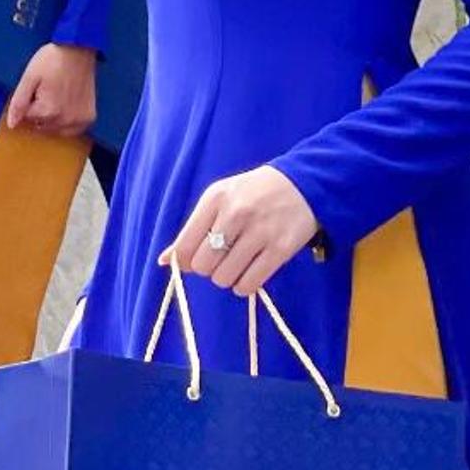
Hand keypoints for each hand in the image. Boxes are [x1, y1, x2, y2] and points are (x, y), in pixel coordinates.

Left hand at [7, 42, 97, 136]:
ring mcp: (79, 120)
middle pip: (40, 125)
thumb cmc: (53, 59)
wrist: (78, 48)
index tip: (36, 87)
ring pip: (55, 129)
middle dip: (39, 111)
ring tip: (58, 95)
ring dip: (53, 118)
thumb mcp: (29, 77)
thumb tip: (12, 124)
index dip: (28, 101)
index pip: (26, 118)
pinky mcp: (89, 117)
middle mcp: (65, 120)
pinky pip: (72, 130)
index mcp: (48, 111)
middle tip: (48, 89)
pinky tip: (67, 105)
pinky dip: (68, 122)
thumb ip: (18, 103)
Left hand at [170, 167, 317, 294]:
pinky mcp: (280, 249)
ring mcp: (259, 231)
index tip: (197, 258)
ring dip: (228, 278)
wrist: (304, 183)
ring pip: (224, 278)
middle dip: (209, 268)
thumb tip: (164, 261)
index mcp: (215, 198)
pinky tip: (251, 272)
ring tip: (238, 263)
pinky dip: (245, 286)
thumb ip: (192, 230)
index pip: (185, 246)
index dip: (187, 261)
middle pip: (203, 266)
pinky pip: (249, 284)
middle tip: (223, 258)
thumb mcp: (220, 199)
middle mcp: (236, 213)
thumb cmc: (254, 193)